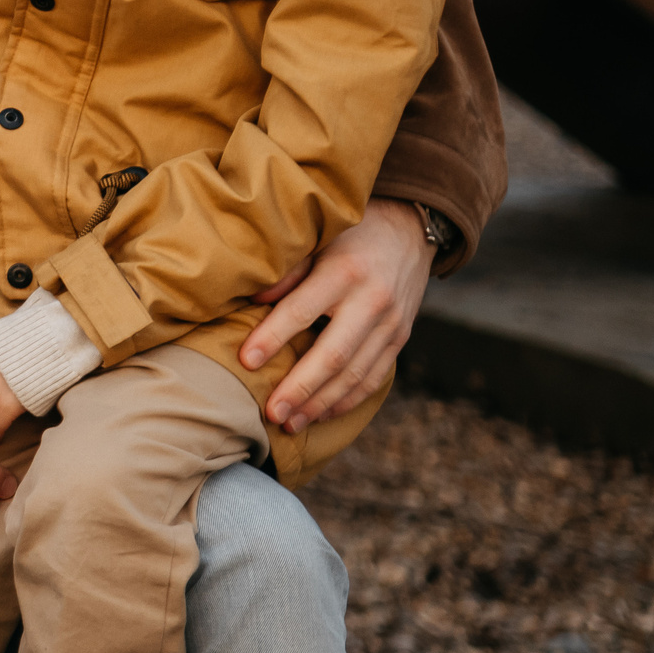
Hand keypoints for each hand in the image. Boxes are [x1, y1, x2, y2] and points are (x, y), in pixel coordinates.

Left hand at [241, 197, 431, 432]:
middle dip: (300, 388)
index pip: (302, 310)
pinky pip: (374, 378)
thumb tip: (253, 299)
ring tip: (290, 423)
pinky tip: (321, 414)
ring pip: (355, 375)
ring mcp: (391, 324)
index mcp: (344, 272)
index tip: (245, 361)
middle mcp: (372, 301)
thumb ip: (288, 270)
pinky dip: (347, 401)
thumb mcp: (317, 238)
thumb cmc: (347, 232)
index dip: (272, 338)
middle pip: (333, 355)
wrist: (407, 229)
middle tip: (271, 412)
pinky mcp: (400, 338)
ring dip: (321, 404)